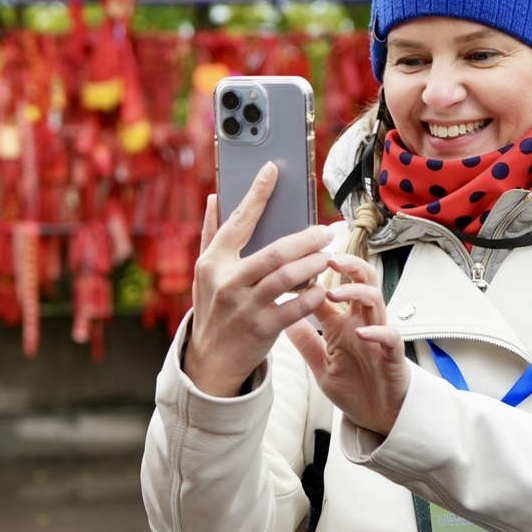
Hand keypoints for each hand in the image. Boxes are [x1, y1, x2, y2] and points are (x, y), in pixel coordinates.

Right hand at [185, 162, 334, 396]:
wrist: (210, 361)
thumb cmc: (211, 310)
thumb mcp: (204, 273)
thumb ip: (210, 234)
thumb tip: (213, 198)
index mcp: (213, 262)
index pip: (238, 221)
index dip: (257, 194)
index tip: (273, 170)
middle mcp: (227, 282)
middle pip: (275, 251)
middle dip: (306, 238)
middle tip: (326, 230)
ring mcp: (245, 307)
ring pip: (288, 278)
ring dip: (313, 263)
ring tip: (327, 255)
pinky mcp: (262, 329)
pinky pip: (296, 308)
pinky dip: (312, 295)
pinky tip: (321, 287)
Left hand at [286, 253, 408, 433]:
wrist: (378, 417)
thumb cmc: (354, 389)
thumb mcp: (319, 366)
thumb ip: (305, 342)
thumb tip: (282, 320)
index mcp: (343, 325)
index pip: (329, 292)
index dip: (315, 278)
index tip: (298, 267)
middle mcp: (362, 324)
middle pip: (361, 282)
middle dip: (348, 266)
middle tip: (328, 260)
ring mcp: (378, 337)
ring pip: (375, 300)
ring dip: (356, 292)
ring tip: (334, 293)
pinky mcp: (393, 356)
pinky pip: (390, 337)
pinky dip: (378, 332)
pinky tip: (363, 332)